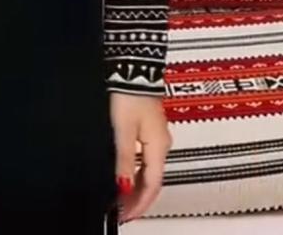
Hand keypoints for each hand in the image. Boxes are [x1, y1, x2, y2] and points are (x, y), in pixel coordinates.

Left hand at [109, 91, 171, 223]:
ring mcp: (157, 133)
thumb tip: (122, 186)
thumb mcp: (123, 131)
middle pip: (152, 179)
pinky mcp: (148, 124)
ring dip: (135, 184)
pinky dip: (135, 168)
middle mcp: (162, 142)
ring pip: (148, 168)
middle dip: (137, 197)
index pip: (151, 186)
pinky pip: (145, 156)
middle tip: (121, 210)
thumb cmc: (130, 94)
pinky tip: (124, 170)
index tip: (125, 215)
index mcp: (159, 147)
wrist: (134, 67)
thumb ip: (123, 160)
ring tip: (120, 195)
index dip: (139, 204)